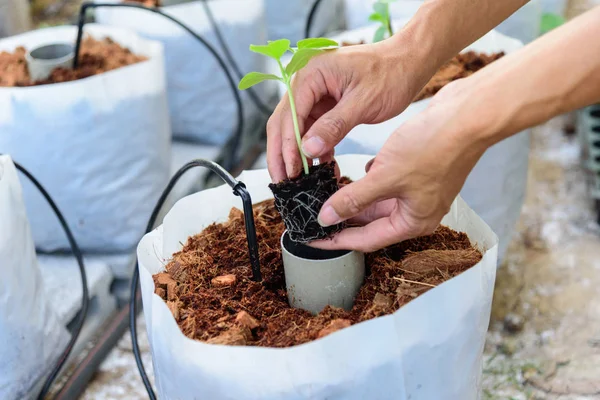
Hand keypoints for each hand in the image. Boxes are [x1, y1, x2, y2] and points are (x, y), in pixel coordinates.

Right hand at [266, 38, 433, 181]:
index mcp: (312, 73)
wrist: (409, 63)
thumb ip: (334, 126)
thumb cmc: (391, 74)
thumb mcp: (364, 102)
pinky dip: (315, 150)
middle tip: (282, 181)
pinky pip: (312, 131)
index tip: (292, 171)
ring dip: (296, 155)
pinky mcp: (325, 106)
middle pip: (284, 122)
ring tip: (299, 181)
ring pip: (295, 130)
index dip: (288, 145)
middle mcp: (307, 82)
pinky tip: (321, 169)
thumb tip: (308, 149)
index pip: (290, 113)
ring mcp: (314, 95)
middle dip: (281, 153)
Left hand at [312, 80, 490, 252]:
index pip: (365, 240)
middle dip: (342, 218)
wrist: (468, 114)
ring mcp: (418, 191)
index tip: (312, 238)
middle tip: (313, 215)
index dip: (336, 240)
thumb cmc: (435, 146)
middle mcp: (416, 211)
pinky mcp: (417, 172)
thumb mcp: (386, 176)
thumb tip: (327, 218)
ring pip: (377, 201)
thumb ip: (354, 199)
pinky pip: (386, 183)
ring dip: (354, 197)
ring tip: (326, 193)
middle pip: (370, 223)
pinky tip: (354, 171)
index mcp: (412, 222)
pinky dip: (369, 179)